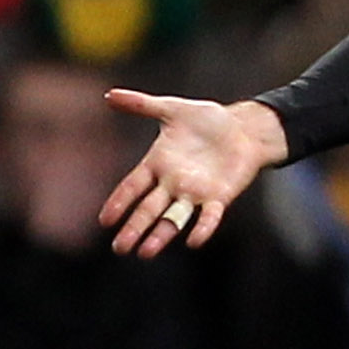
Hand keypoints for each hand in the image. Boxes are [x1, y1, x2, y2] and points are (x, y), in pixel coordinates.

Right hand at [98, 91, 289, 255]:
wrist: (243, 127)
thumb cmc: (208, 120)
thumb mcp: (172, 109)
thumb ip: (141, 104)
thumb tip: (108, 95)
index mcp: (158, 164)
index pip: (133, 186)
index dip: (119, 202)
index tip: (105, 220)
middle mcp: (173, 183)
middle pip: (149, 209)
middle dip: (134, 228)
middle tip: (119, 248)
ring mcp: (195, 192)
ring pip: (174, 218)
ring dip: (160, 236)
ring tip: (145, 252)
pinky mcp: (219, 197)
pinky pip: (209, 216)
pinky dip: (202, 228)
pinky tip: (193, 241)